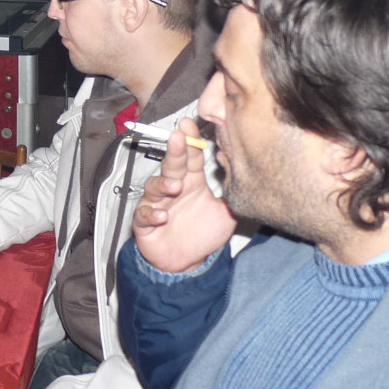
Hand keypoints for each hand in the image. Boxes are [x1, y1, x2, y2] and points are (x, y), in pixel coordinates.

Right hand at [132, 118, 236, 272]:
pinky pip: (144, 214)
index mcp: (192, 183)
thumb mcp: (226, 214)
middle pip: (172, 165)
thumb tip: (244, 172)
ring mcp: (157, 204)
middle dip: (174, 151)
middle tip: (178, 137)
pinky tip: (162, 216)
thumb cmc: (203, 234)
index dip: (190, 142)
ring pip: (154, 186)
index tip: (189, 125)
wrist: (187, 262)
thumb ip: (232, 194)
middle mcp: (173, 189)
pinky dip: (151, 214)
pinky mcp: (145, 222)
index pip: (191, 158)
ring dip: (163, 184)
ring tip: (175, 186)